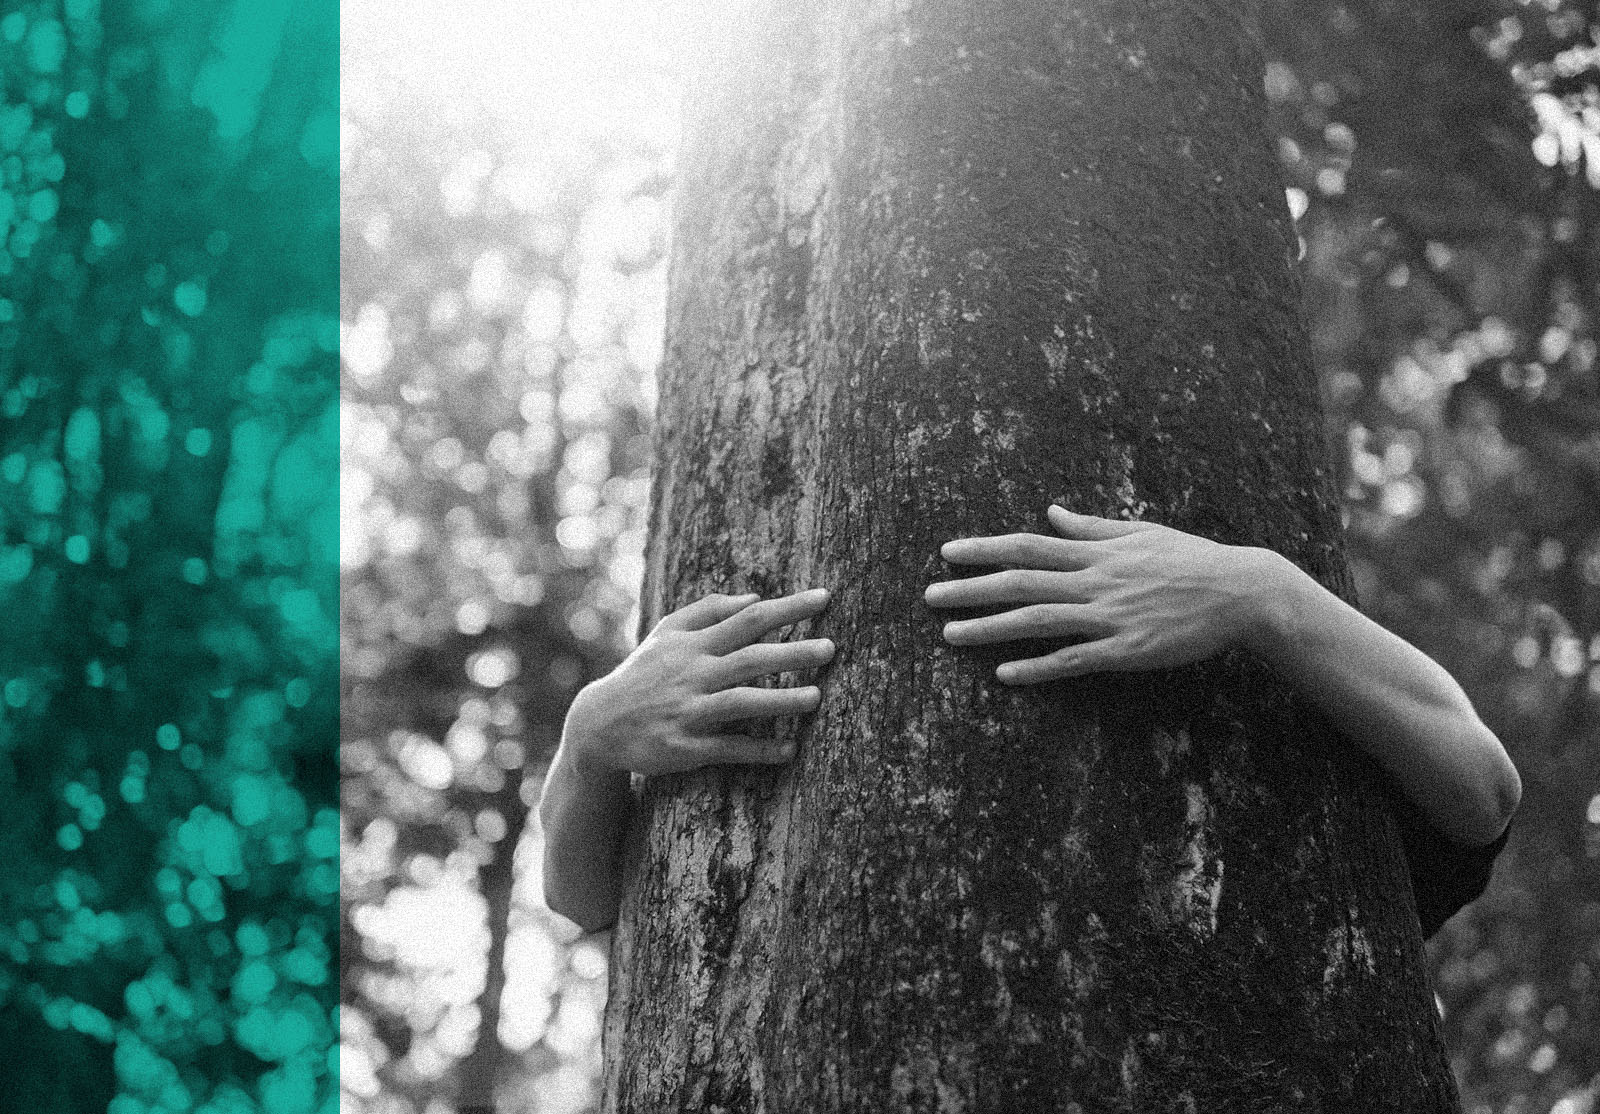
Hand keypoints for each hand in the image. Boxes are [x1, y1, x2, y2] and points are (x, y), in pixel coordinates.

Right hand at [565, 588, 834, 776]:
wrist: (600, 723)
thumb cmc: (645, 672)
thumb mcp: (667, 633)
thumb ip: (709, 611)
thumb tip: (756, 597)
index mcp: (693, 644)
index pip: (748, 618)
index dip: (787, 608)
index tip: (824, 599)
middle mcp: (693, 675)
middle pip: (749, 658)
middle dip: (792, 652)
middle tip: (831, 648)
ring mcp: (689, 712)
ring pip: (740, 703)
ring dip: (780, 701)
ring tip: (817, 698)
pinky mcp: (684, 748)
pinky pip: (727, 749)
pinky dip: (758, 750)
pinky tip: (790, 749)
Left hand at [924, 505, 1277, 684]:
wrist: (1241, 594)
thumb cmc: (1191, 560)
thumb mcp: (1140, 533)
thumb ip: (1090, 527)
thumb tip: (1051, 512)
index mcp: (1096, 552)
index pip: (1028, 546)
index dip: (984, 549)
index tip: (947, 553)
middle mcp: (1096, 582)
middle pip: (1021, 582)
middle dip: (970, 590)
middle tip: (928, 598)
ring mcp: (1110, 617)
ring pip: (1038, 620)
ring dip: (990, 627)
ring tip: (950, 635)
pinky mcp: (1126, 651)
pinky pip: (1074, 659)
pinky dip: (1038, 666)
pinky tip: (1005, 674)